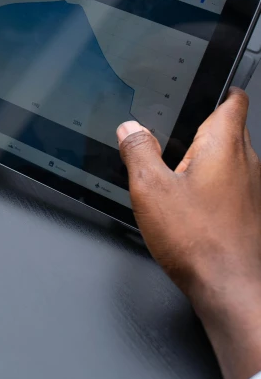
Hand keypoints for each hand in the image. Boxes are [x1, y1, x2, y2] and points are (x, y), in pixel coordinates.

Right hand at [117, 88, 260, 378]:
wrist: (232, 287)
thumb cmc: (199, 240)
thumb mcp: (150, 189)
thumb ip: (138, 152)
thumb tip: (130, 129)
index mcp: (224, 144)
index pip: (232, 101)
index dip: (218, 92)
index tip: (205, 91)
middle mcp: (247, 162)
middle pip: (229, 130)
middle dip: (202, 132)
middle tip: (173, 141)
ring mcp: (253, 188)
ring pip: (230, 160)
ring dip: (207, 162)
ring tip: (176, 177)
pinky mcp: (251, 212)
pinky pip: (232, 187)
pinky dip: (213, 187)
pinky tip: (191, 207)